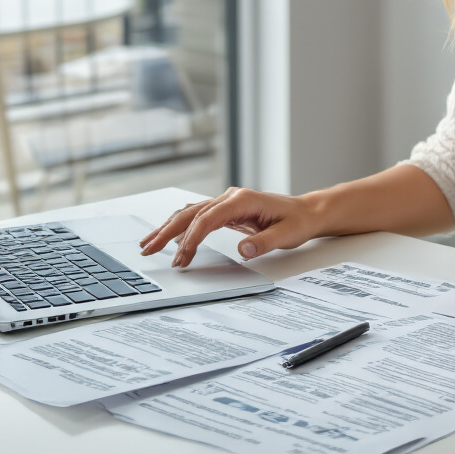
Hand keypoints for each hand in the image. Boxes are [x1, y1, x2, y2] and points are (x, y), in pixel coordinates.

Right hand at [139, 188, 320, 267]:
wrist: (307, 212)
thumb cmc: (297, 222)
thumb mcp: (286, 235)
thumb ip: (264, 243)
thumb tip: (243, 251)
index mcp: (242, 200)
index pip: (207, 219)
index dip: (191, 238)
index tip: (181, 258)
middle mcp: (231, 197)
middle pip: (190, 213)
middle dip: (166, 231)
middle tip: (147, 249)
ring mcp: (227, 202)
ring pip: (189, 212)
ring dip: (168, 227)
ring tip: (148, 243)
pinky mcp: (226, 210)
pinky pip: (197, 216)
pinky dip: (180, 226)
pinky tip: (168, 236)